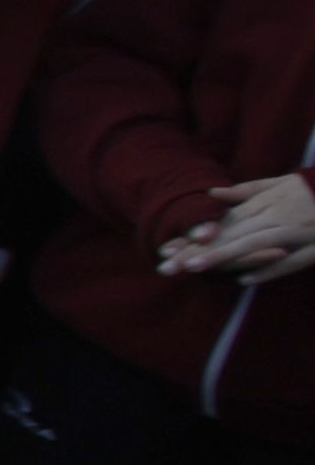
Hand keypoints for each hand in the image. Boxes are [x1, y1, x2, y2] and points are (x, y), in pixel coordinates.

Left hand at [159, 172, 314, 282]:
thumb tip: (211, 194)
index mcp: (265, 205)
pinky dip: (269, 269)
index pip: (221, 224)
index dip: (192, 238)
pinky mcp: (314, 249)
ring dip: (225, 257)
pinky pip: (291, 261)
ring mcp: (295, 233)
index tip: (164, 250)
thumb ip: (246, 191)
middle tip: (166, 268)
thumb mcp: (280, 184)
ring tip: (196, 268)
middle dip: (197, 252)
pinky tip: (246, 280)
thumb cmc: (312, 190)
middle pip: (230, 236)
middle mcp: (275, 218)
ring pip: (254, 246)